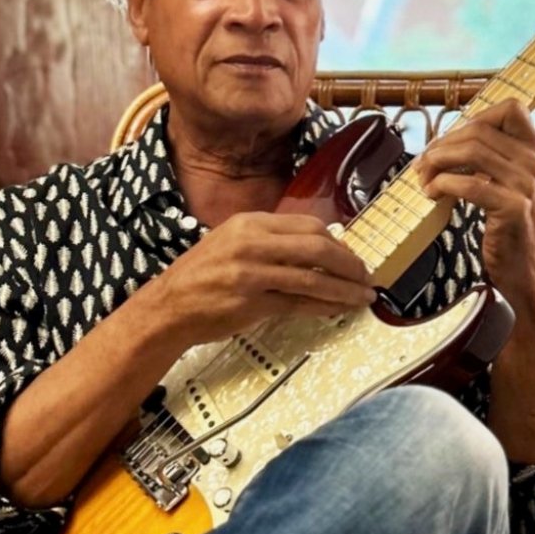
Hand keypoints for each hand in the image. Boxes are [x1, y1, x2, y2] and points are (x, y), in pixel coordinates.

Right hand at [148, 213, 376, 347]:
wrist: (167, 308)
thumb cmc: (202, 276)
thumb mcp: (232, 243)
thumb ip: (270, 241)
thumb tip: (317, 247)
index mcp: (251, 222)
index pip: (308, 225)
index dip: (337, 242)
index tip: (351, 257)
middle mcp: (253, 243)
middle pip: (317, 248)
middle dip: (349, 264)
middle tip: (366, 277)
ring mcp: (252, 273)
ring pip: (313, 278)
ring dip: (344, 289)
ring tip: (363, 297)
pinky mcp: (252, 303)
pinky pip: (299, 303)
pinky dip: (324, 307)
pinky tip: (338, 310)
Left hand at [414, 99, 534, 319]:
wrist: (527, 274)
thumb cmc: (512, 231)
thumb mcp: (511, 187)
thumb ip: (493, 160)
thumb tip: (451, 139)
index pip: (510, 108)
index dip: (474, 117)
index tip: (449, 139)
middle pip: (480, 130)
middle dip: (443, 143)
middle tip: (422, 163)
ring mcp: (528, 186)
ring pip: (472, 152)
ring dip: (438, 162)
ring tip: (424, 178)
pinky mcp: (514, 209)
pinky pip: (469, 184)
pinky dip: (443, 185)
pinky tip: (432, 195)